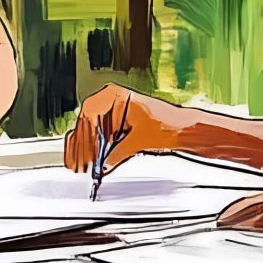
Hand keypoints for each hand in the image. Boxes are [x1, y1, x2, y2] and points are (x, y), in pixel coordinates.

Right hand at [64, 84, 191, 175]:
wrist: (184, 129)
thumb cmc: (167, 126)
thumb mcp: (138, 141)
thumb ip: (117, 153)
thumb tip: (101, 165)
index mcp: (114, 96)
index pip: (89, 115)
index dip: (84, 138)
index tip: (83, 155)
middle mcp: (110, 100)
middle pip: (86, 124)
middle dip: (82, 147)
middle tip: (78, 165)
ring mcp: (112, 112)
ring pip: (90, 131)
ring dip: (84, 150)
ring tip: (79, 166)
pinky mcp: (116, 124)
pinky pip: (99, 136)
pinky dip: (94, 149)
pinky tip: (87, 162)